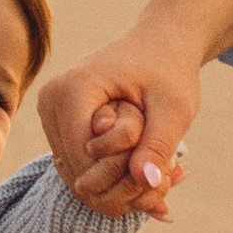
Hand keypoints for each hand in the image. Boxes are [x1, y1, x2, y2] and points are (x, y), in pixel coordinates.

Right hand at [37, 0, 232, 223]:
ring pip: (87, 186)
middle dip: (133, 187)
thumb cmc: (171, 66)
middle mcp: (51, 109)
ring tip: (176, 178)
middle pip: (84, 181)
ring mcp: (54, 124)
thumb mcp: (176, 104)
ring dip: (132, 190)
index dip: (130, 173)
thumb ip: (159, 144)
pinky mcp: (65, 135)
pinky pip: (91, 178)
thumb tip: (149, 186)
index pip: (88, 166)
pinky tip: (164, 184)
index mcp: (71, 96)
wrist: (165, 41)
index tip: (172, 162)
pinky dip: (126, 185)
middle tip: (181, 179)